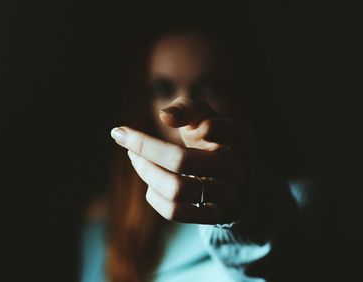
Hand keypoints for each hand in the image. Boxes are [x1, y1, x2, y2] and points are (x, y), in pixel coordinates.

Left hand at [110, 97, 249, 223]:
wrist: (238, 182)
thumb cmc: (213, 141)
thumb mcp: (206, 118)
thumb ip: (187, 109)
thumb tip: (165, 117)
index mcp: (237, 138)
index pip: (208, 128)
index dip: (178, 120)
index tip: (157, 118)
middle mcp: (236, 168)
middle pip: (183, 161)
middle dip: (146, 148)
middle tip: (124, 137)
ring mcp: (227, 196)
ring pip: (177, 189)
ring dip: (147, 172)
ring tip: (135, 158)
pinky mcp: (215, 216)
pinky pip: (175, 212)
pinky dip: (155, 196)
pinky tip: (150, 184)